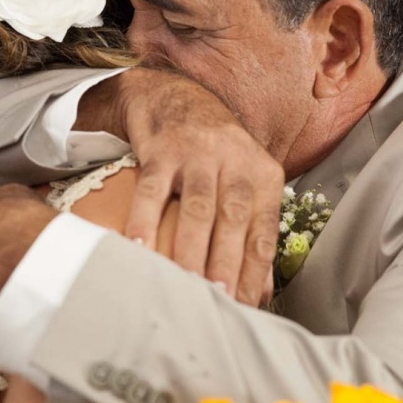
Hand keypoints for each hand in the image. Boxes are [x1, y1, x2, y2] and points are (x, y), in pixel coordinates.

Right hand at [112, 69, 284, 306]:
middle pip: (233, 219)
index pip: (264, 230)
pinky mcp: (161, 149)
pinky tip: (139, 246)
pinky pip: (152, 188)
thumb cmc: (215, 153)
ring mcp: (197, 154)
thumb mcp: (246, 183)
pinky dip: (145, 218)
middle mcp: (235, 161)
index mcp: (263, 175)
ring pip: (198, 207)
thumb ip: (254, 233)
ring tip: (187, 282)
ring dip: (193, 247)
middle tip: (220, 300)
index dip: (256, 270)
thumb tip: (262, 291)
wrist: (176, 97)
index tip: (246, 306)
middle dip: (228, 263)